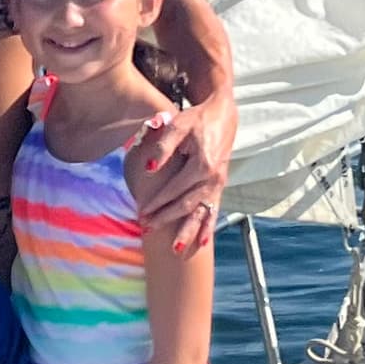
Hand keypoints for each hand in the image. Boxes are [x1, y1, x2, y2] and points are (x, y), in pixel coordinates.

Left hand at [128, 92, 232, 254]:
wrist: (223, 115)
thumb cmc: (197, 119)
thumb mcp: (178, 126)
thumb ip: (163, 147)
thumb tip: (149, 168)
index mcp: (203, 165)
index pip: (175, 189)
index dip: (158, 202)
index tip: (142, 211)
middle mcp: (213, 178)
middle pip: (187, 205)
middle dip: (167, 219)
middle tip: (148, 229)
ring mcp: (218, 183)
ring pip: (202, 212)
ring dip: (188, 231)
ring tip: (176, 248)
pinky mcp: (220, 185)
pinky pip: (214, 210)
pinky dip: (208, 227)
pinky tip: (202, 242)